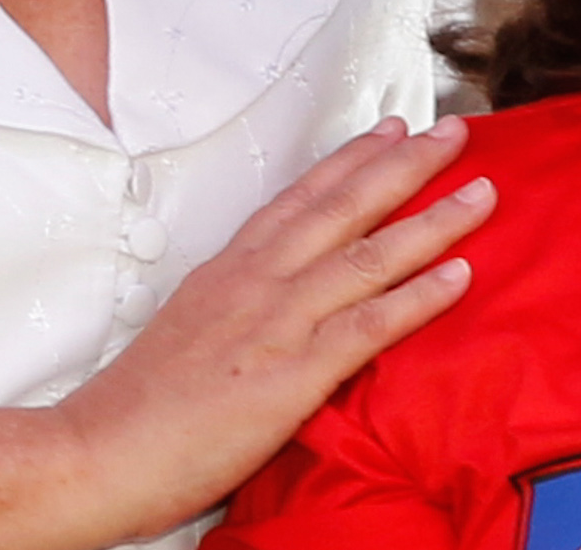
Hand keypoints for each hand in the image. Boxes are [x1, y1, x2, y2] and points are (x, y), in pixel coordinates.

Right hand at [55, 113, 493, 537]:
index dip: (354, 159)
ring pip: (371, 254)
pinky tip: (460, 274)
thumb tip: (273, 301)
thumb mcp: (190, 326)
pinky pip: (370, 325)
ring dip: (434, 219)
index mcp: (231, 268)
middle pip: (345, 206)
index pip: (303, 198)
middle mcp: (258, 280)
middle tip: (456, 132)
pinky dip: (420, 296)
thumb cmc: (138, 406)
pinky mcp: (292, 373)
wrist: (98, 451)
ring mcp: (277, 322)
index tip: (394, 128)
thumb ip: (238, 304)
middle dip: (407, 164)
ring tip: (482, 192)